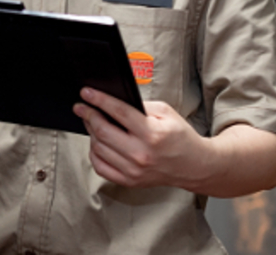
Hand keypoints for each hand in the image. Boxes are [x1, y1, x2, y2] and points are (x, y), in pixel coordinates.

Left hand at [72, 88, 211, 190]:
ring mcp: (133, 170)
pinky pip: (100, 167)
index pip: (118, 112)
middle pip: (103, 131)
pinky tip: (97, 143)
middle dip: (88, 115)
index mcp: (152, 134)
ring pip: (98, 148)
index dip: (99, 100)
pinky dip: (94, 153)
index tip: (86, 93)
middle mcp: (141, 154)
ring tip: (91, 122)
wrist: (194, 166)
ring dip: (90, 132)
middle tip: (81, 106)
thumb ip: (140, 106)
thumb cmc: (180, 137)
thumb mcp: (166, 113)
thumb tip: (113, 102)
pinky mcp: (129, 181)